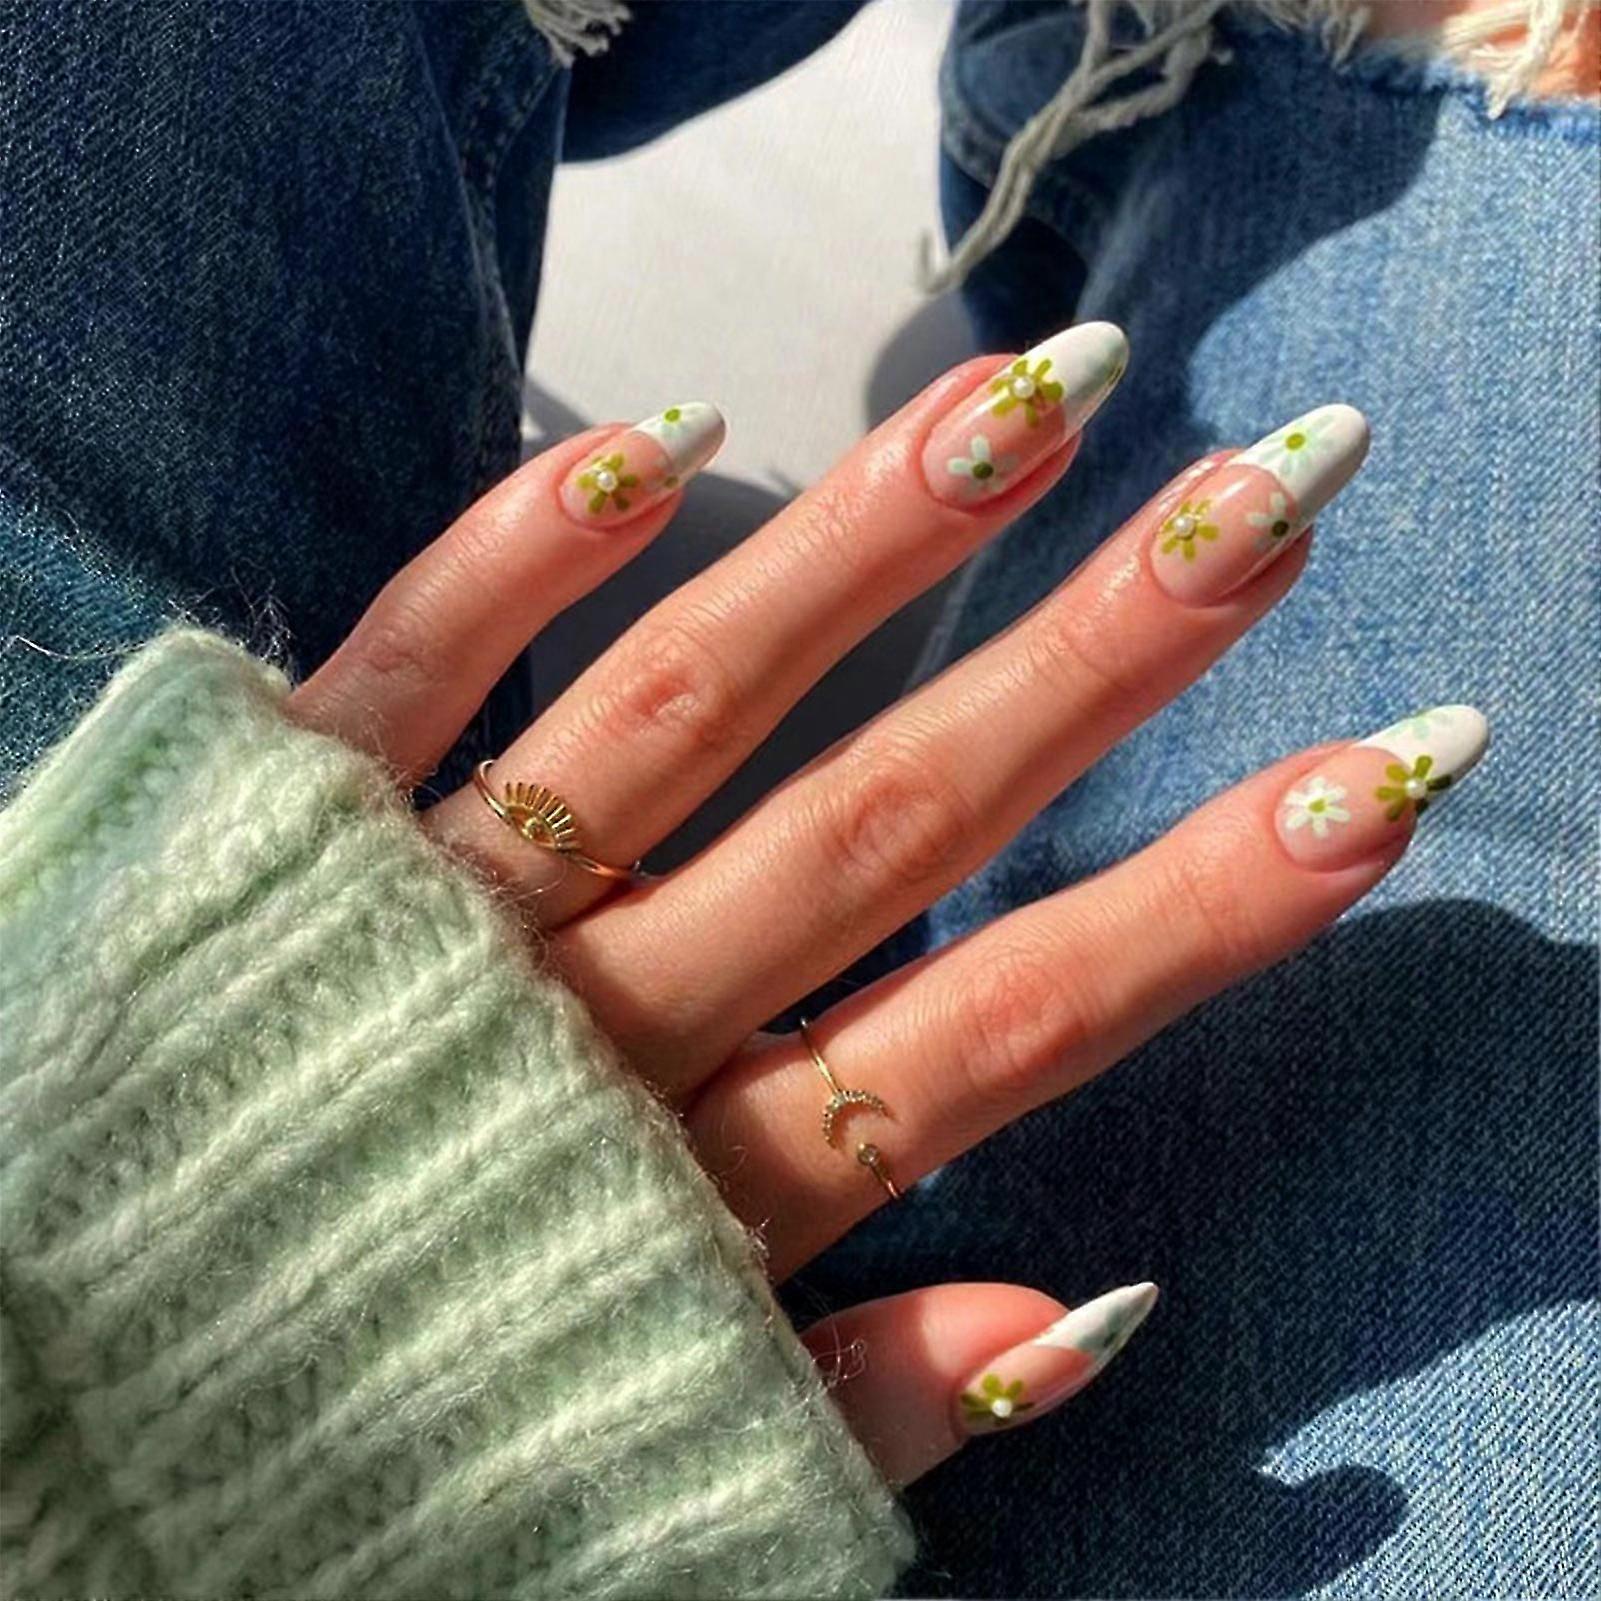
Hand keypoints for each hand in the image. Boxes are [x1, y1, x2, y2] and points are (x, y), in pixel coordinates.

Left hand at [287, 323, 1485, 1483]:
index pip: (1001, 1033)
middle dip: (1094, 663)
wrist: (52, 1444)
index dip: (1203, 913)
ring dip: (862, 548)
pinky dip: (515, 553)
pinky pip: (399, 670)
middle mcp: (583, 1027)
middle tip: (1267, 498)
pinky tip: (662, 434)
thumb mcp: (639, 1462)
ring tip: (1029, 397)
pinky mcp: (266, 844)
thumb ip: (858, 1403)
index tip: (1378, 782)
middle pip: (886, 822)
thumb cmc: (365, 1436)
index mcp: (690, 1190)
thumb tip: (1097, 1311)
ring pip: (683, 704)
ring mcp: (425, 920)